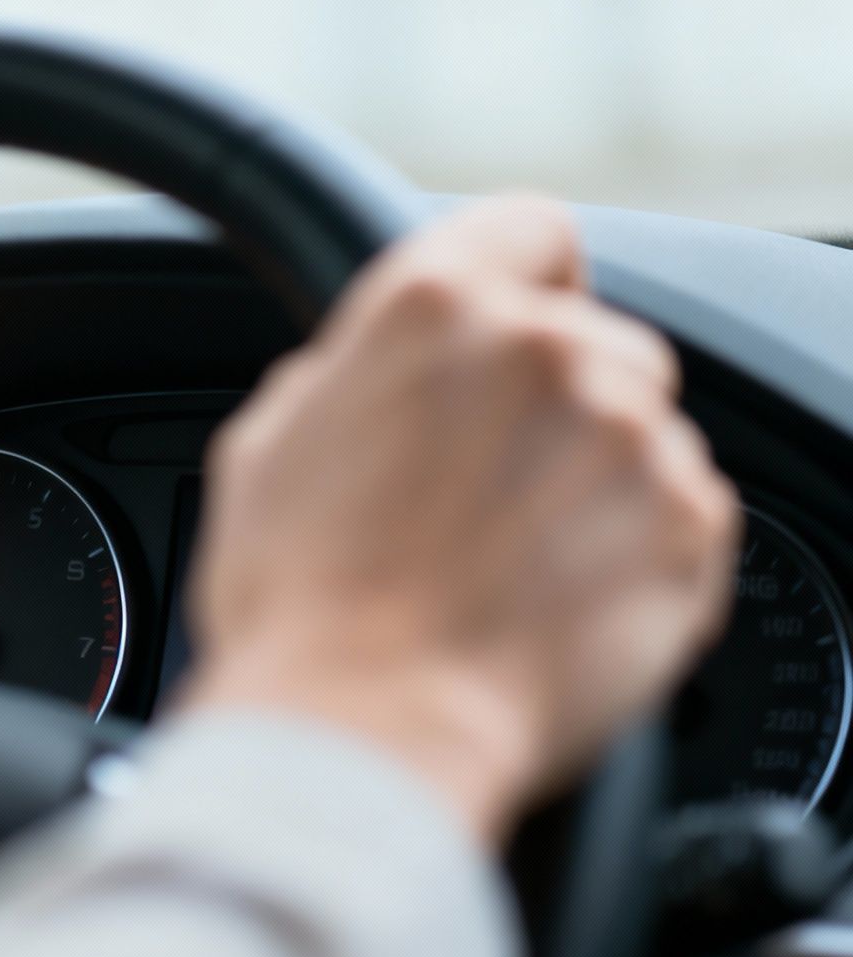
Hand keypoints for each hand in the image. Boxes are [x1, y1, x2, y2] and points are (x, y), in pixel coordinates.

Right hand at [181, 197, 739, 844]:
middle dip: (553, 402)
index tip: (515, 325)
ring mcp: (630, 435)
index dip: (523, 276)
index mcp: (432, 307)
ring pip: (638, 429)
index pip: (527, 227)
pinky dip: (635, 550)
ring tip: (512, 563)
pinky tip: (556, 599)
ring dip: (592, 480)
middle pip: (594, 339)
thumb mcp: (267, 448)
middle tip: (484, 487)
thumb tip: (382, 376)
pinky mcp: (688, 524)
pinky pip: (683, 512)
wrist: (367, 729)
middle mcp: (546, 350)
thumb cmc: (300, 604)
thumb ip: (351, 375)